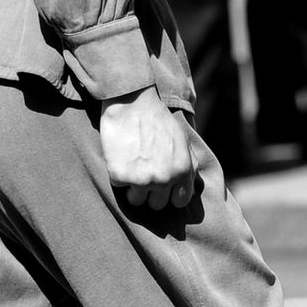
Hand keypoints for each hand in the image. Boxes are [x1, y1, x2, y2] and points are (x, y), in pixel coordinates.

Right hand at [100, 88, 199, 210]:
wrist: (133, 102)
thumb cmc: (158, 119)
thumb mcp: (182, 141)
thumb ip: (189, 165)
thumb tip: (190, 188)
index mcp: (182, 171)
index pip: (179, 201)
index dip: (170, 195)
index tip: (162, 187)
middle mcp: (164, 179)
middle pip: (157, 205)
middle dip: (150, 192)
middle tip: (143, 173)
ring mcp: (141, 179)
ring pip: (136, 201)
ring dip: (132, 187)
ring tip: (131, 165)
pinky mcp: (120, 176)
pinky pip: (118, 186)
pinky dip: (117, 173)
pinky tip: (120, 155)